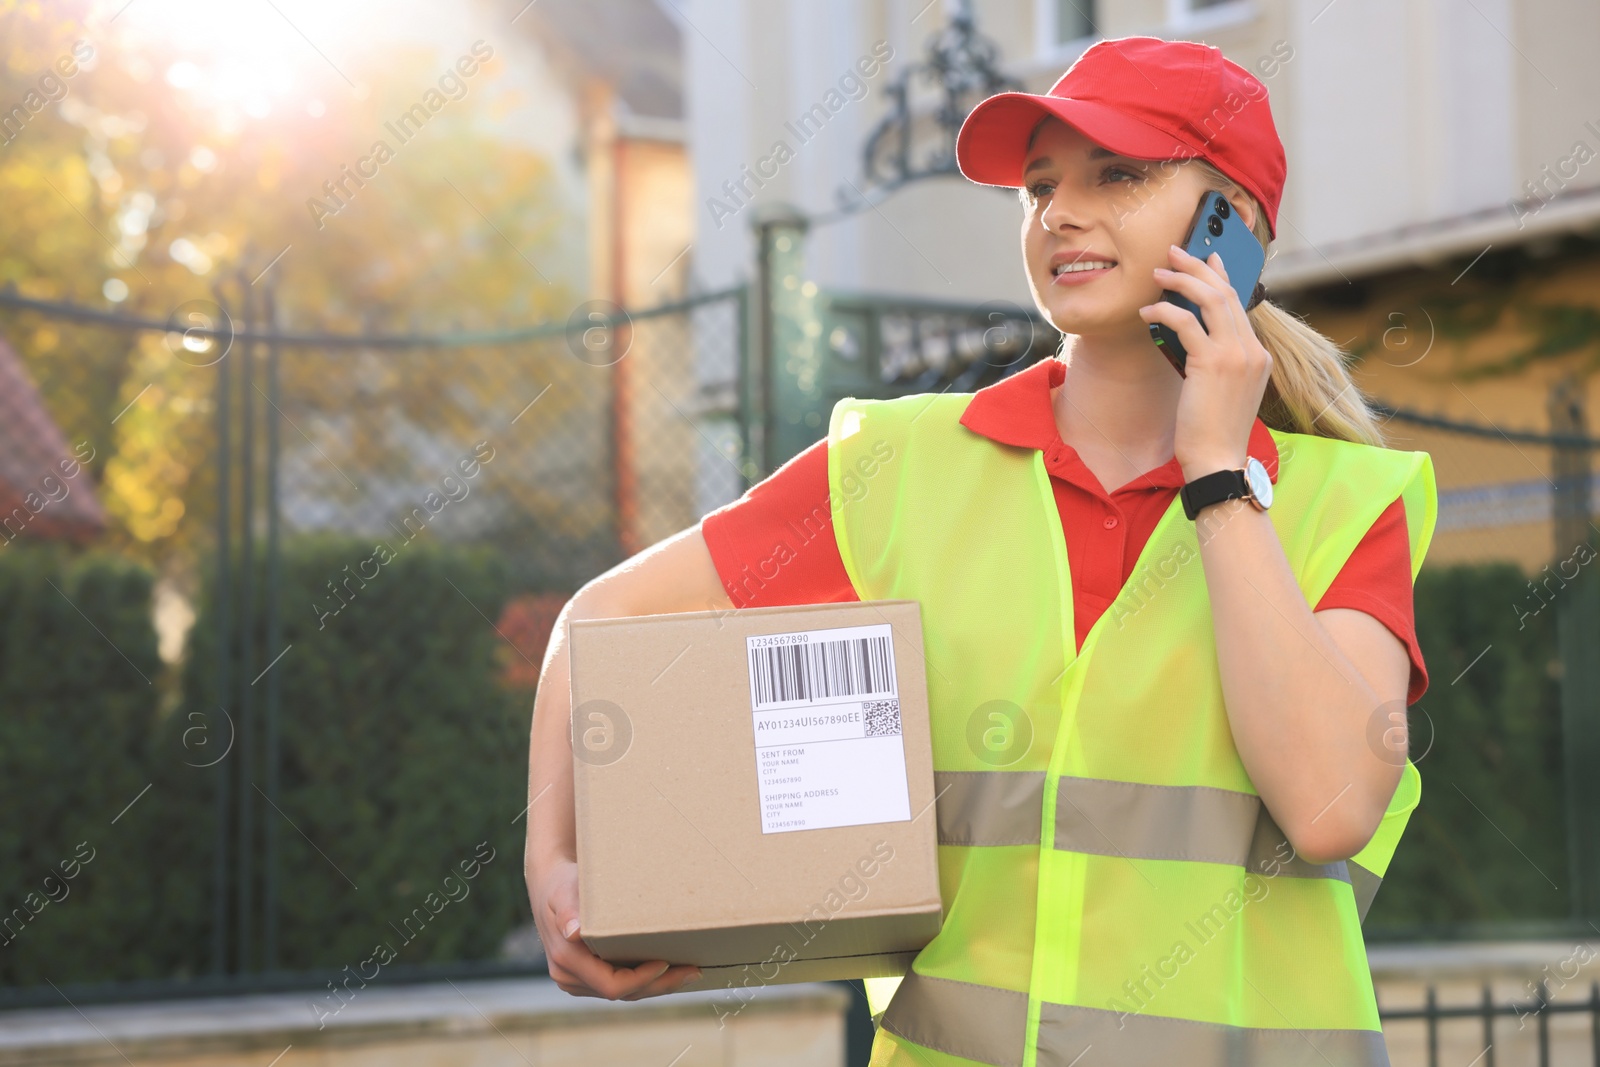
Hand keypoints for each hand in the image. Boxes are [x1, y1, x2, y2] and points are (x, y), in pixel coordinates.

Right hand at [532, 858, 702, 999]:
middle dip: (659, 985)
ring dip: (656, 985)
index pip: (612, 985)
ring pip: (623, 993)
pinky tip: (668, 969)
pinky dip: (644, 979)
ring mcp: (576, 980)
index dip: (642, 979)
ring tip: (688, 972)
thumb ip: (568, 911)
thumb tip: (573, 932)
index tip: (666, 962)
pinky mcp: (586, 976)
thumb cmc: (561, 884)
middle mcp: (569, 977)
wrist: (548, 884)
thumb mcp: (563, 892)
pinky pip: (618, 984)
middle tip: (693, 972)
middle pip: (622, 994)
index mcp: (567, 961)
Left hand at [1138, 244, 1271, 479]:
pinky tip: (1147, 312)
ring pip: (1210, 300)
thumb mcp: (1224, 390)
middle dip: (1198, 267)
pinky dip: (1165, 312)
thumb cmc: (1214, 431)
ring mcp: (1237, 355)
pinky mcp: (1213, 363)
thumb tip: (1195, 339)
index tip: (1208, 258)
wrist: (1218, 459)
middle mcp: (1252, 350)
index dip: (1222, 277)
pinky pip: (1186, 323)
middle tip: (1174, 253)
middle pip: (1226, 293)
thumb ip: (1219, 361)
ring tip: (1158, 273)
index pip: (1239, 304)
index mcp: (1258, 355)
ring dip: (1182, 281)